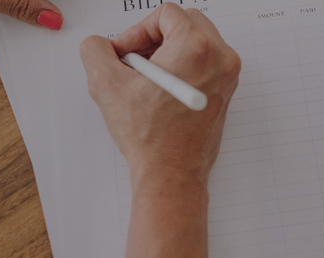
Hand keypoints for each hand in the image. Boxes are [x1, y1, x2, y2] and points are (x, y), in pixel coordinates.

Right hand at [79, 4, 240, 257]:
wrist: (171, 175)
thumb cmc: (151, 138)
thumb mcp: (107, 85)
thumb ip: (96, 51)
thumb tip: (99, 45)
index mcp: (197, 47)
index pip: (165, 14)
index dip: (137, 30)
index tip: (125, 53)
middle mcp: (220, 58)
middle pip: (186, 23)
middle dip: (155, 38)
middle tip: (134, 61)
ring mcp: (227, 77)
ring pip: (196, 43)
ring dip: (168, 52)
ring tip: (145, 80)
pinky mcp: (225, 94)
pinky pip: (204, 65)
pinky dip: (182, 69)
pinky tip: (159, 93)